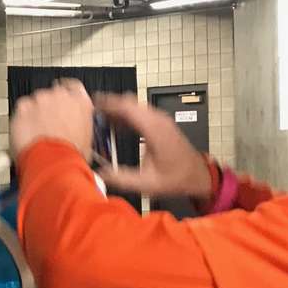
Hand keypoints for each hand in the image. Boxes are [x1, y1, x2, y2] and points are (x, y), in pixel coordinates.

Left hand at [10, 79, 94, 161]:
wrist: (53, 162)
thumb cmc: (71, 154)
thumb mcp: (87, 140)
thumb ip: (79, 125)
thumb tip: (74, 130)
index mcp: (81, 102)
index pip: (74, 88)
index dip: (65, 99)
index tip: (61, 105)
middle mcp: (62, 95)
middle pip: (52, 96)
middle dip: (48, 109)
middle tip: (48, 127)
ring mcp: (41, 99)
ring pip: (35, 102)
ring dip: (34, 115)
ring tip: (36, 134)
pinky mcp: (23, 106)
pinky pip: (21, 109)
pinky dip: (22, 119)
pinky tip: (26, 133)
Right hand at [93, 93, 211, 198]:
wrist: (198, 176)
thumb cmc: (176, 178)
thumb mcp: (146, 184)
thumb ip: (121, 179)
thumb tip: (99, 174)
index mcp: (154, 130)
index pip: (128, 107)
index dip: (108, 104)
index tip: (92, 104)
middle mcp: (158, 120)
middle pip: (129, 103)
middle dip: (109, 105)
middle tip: (90, 113)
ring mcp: (161, 120)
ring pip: (134, 106)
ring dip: (117, 110)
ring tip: (98, 118)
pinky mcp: (161, 123)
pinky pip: (140, 113)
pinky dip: (126, 115)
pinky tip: (115, 125)